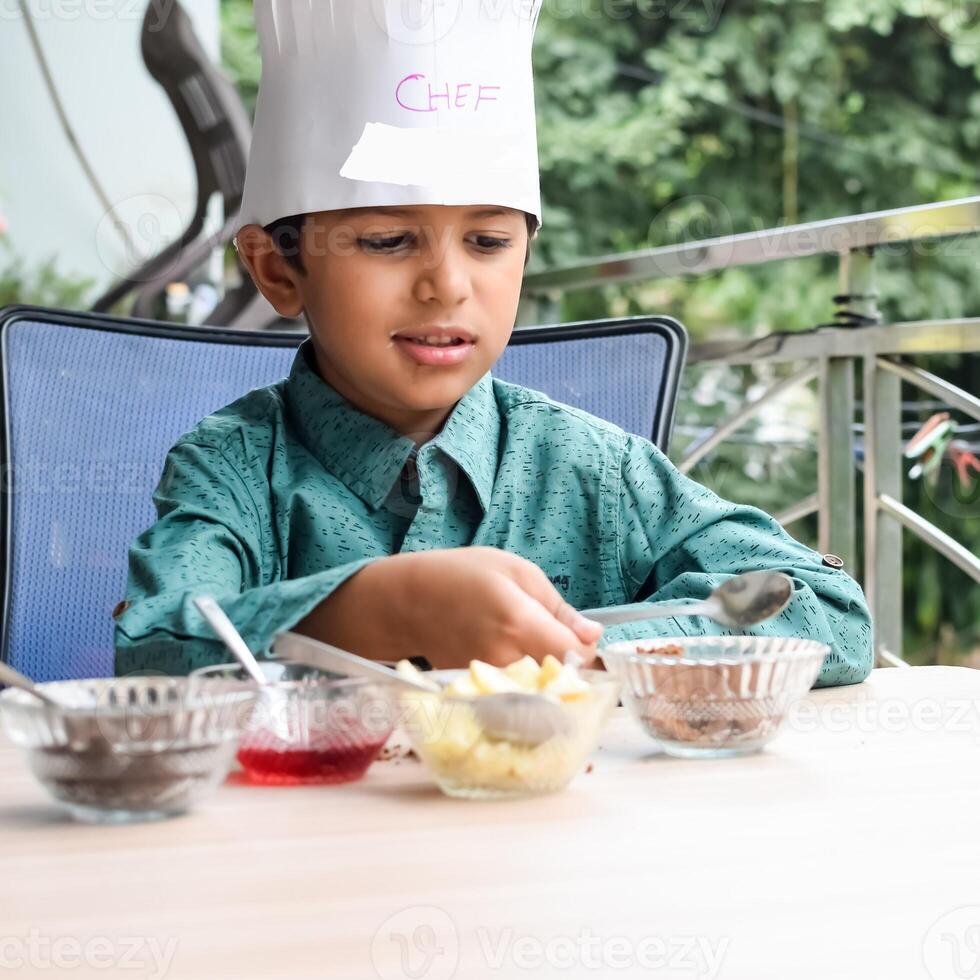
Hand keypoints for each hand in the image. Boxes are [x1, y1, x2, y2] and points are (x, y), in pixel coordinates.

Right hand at [297, 546, 602, 668]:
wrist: (405, 601)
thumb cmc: (462, 575)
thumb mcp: (517, 572)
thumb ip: (558, 607)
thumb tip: (593, 636)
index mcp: (518, 621)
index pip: (575, 655)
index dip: (585, 649)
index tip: (577, 637)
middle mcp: (504, 658)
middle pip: (560, 680)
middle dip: (568, 667)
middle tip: (555, 644)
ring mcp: (488, 681)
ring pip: (539, 692)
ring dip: (545, 678)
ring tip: (528, 651)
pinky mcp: (476, 693)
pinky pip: (515, 697)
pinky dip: (522, 686)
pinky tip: (510, 663)